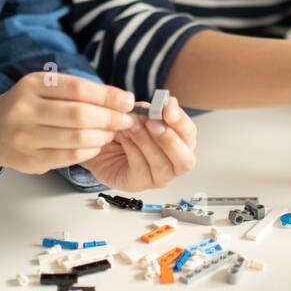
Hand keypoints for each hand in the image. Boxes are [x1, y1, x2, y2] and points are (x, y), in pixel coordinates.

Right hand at [0, 73, 135, 174]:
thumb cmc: (28, 105)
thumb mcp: (46, 88)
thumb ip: (79, 91)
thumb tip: (122, 100)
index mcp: (33, 85)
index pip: (79, 89)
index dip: (108, 96)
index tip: (128, 101)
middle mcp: (25, 109)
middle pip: (80, 115)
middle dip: (110, 118)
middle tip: (126, 120)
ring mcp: (25, 137)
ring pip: (76, 139)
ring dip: (102, 137)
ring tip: (112, 133)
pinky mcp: (29, 160)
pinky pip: (69, 157)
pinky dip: (89, 151)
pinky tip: (96, 145)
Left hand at [82, 95, 197, 190]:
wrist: (102, 142)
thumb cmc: (126, 129)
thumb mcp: (138, 114)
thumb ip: (150, 112)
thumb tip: (160, 106)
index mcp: (182, 142)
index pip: (189, 134)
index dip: (180, 121)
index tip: (168, 107)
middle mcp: (175, 163)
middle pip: (185, 159)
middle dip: (169, 139)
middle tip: (152, 122)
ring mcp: (159, 177)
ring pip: (161, 165)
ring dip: (145, 141)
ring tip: (132, 125)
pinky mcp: (139, 184)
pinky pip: (140, 168)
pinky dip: (132, 149)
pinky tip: (124, 138)